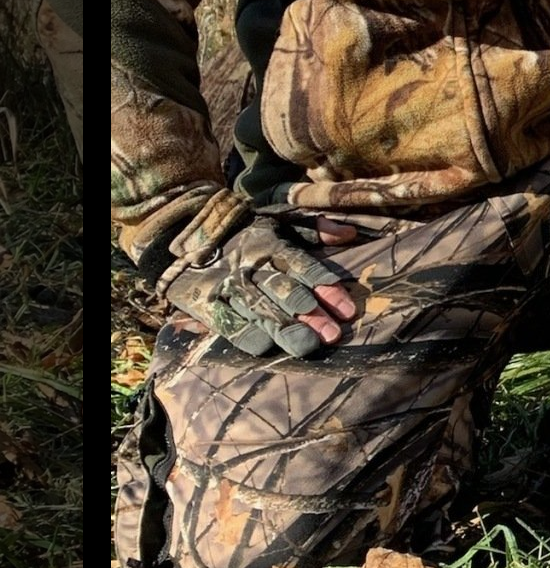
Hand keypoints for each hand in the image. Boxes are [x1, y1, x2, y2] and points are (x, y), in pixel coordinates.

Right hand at [159, 213, 363, 358]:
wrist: (183, 234)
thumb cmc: (244, 231)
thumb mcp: (276, 219)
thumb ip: (313, 227)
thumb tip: (350, 235)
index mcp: (269, 245)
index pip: (301, 266)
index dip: (325, 287)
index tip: (348, 310)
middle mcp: (250, 267)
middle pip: (283, 292)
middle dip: (310, 314)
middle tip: (333, 334)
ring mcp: (227, 287)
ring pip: (260, 312)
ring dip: (286, 331)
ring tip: (310, 347)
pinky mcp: (207, 306)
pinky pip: (229, 325)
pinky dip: (249, 337)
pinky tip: (269, 348)